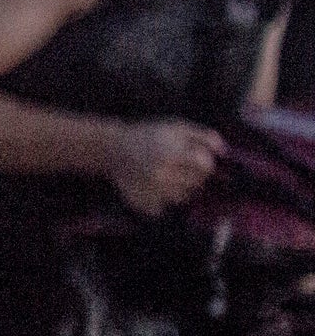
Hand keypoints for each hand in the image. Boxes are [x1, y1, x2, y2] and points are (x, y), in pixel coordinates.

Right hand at [105, 119, 223, 215]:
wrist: (112, 149)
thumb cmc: (148, 135)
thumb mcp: (176, 127)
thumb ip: (203, 136)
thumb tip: (224, 151)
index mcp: (173, 153)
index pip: (205, 166)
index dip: (205, 163)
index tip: (196, 159)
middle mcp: (163, 174)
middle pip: (196, 183)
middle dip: (193, 176)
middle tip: (178, 167)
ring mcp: (152, 191)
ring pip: (182, 197)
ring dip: (180, 189)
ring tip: (166, 177)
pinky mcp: (143, 204)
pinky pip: (165, 208)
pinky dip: (163, 201)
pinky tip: (154, 188)